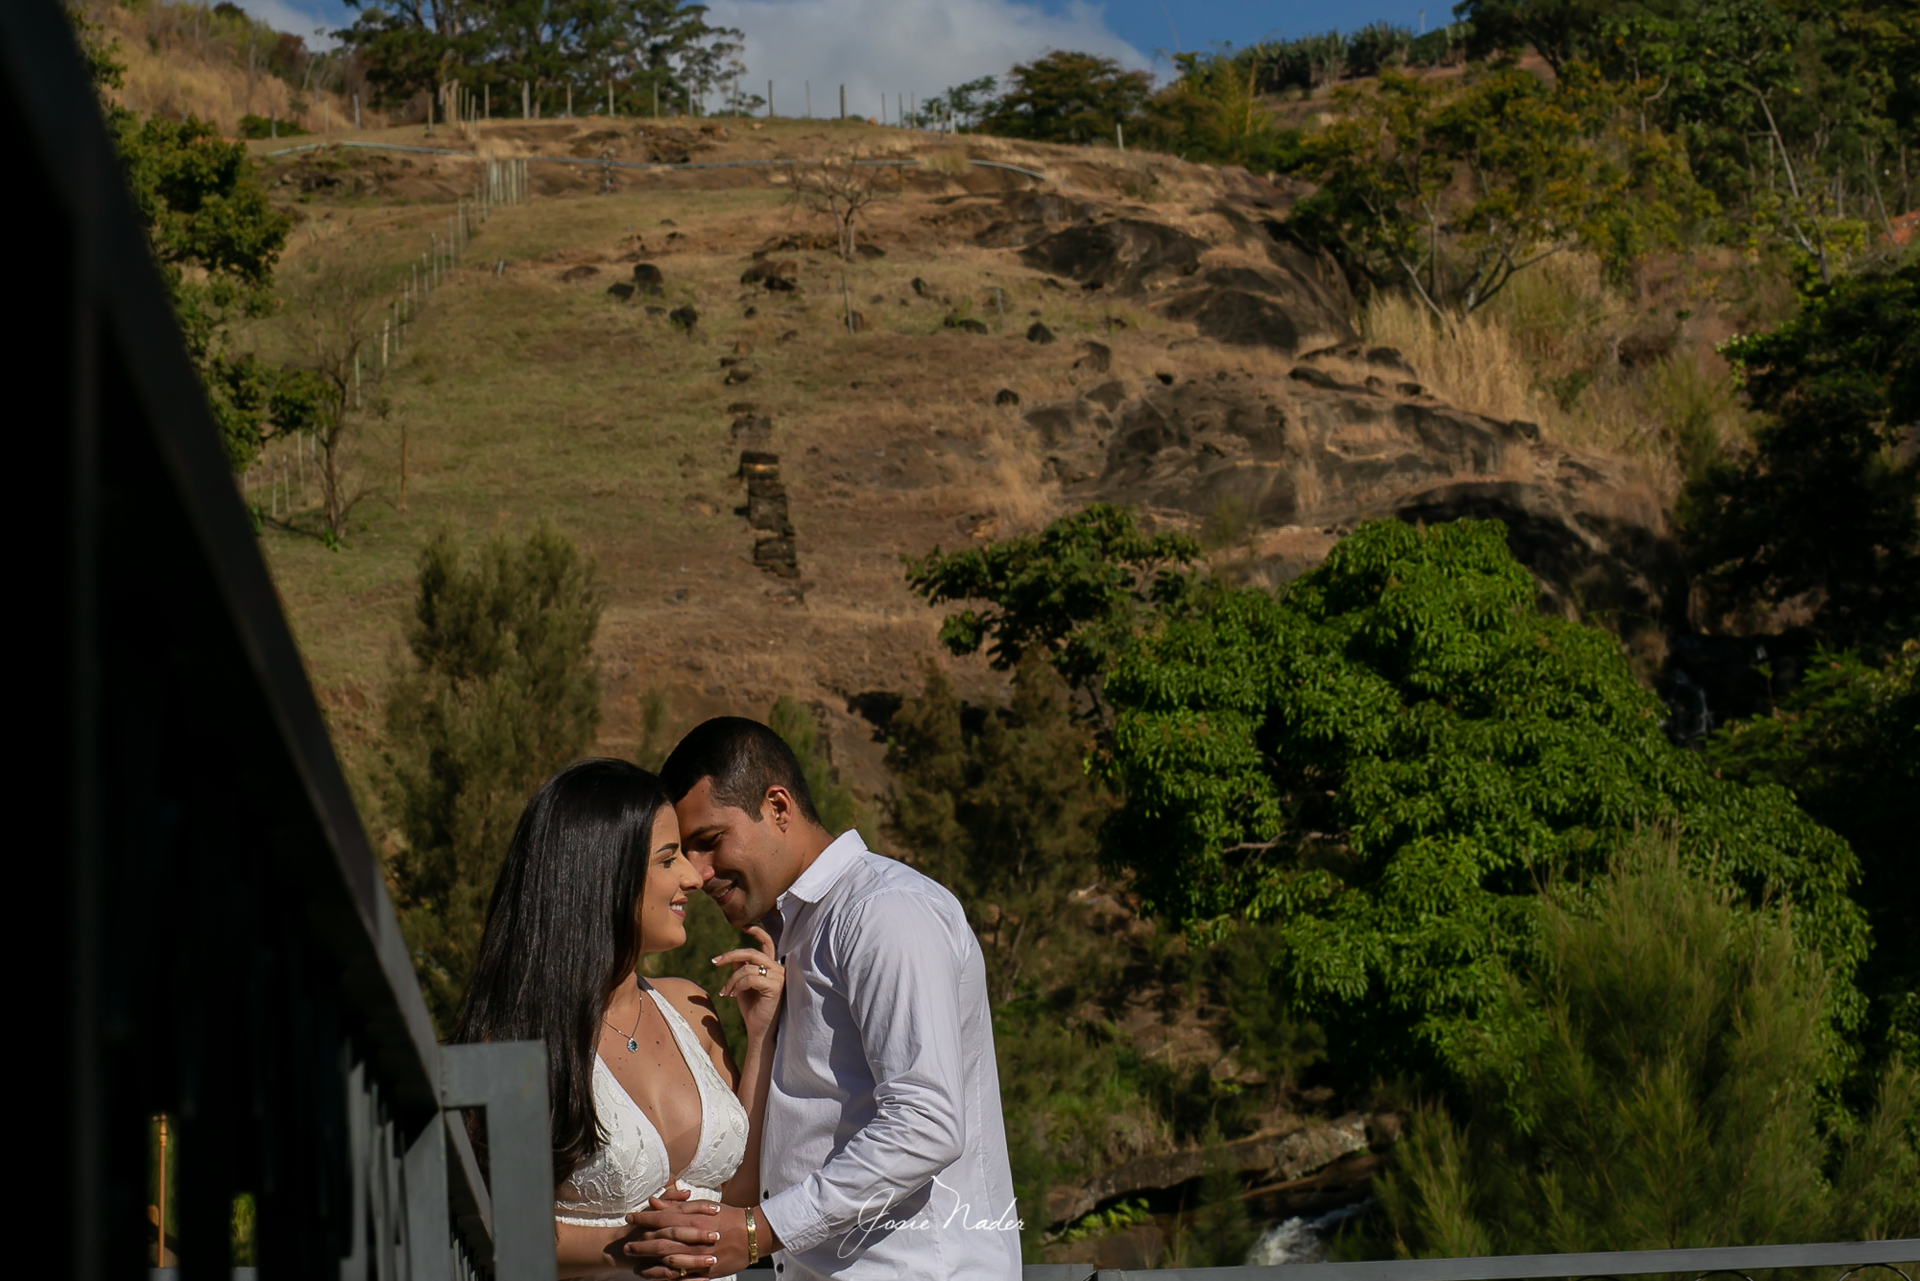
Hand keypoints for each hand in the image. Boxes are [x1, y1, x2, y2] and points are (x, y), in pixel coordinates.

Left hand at [624, 1198, 741, 1278]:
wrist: (753, 1234)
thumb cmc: (728, 1217)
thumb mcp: (704, 1206)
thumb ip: (678, 1205)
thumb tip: (655, 1202)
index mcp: (693, 1219)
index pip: (662, 1218)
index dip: (644, 1218)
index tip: (630, 1218)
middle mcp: (693, 1237)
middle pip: (661, 1242)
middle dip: (641, 1243)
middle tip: (627, 1245)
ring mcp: (699, 1255)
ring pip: (668, 1261)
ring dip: (650, 1263)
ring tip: (636, 1264)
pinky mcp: (705, 1270)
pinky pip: (682, 1275)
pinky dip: (666, 1277)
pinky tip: (655, 1277)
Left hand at [713, 925, 782, 1041]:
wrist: (758, 1029)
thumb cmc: (752, 1008)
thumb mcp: (742, 985)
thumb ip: (741, 969)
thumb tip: (733, 957)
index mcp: (772, 967)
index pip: (768, 943)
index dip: (757, 932)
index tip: (744, 926)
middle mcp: (778, 969)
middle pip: (752, 953)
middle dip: (731, 955)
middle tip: (715, 962)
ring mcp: (778, 978)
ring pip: (747, 968)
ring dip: (731, 979)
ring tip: (726, 992)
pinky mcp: (775, 987)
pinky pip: (750, 978)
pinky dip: (737, 986)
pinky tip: (732, 996)